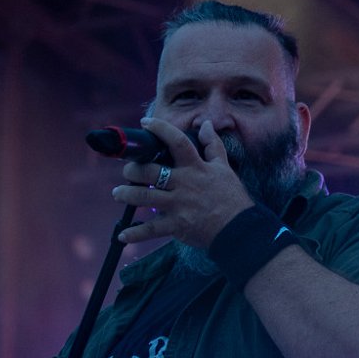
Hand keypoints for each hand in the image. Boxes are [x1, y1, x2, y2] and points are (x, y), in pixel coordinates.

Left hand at [113, 117, 254, 248]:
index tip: (145, 122)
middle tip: (127, 171)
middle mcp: (184, 184)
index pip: (177, 141)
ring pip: (144, 197)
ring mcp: (178, 205)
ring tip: (118, 194)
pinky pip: (151, 229)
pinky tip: (122, 235)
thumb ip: (213, 145)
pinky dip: (135, 233)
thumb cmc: (232, 198)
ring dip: (126, 195)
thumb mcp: (225, 168)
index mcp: (196, 168)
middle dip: (133, 170)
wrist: (240, 229)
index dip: (160, 129)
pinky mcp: (177, 225)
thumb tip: (206, 124)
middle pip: (150, 171)